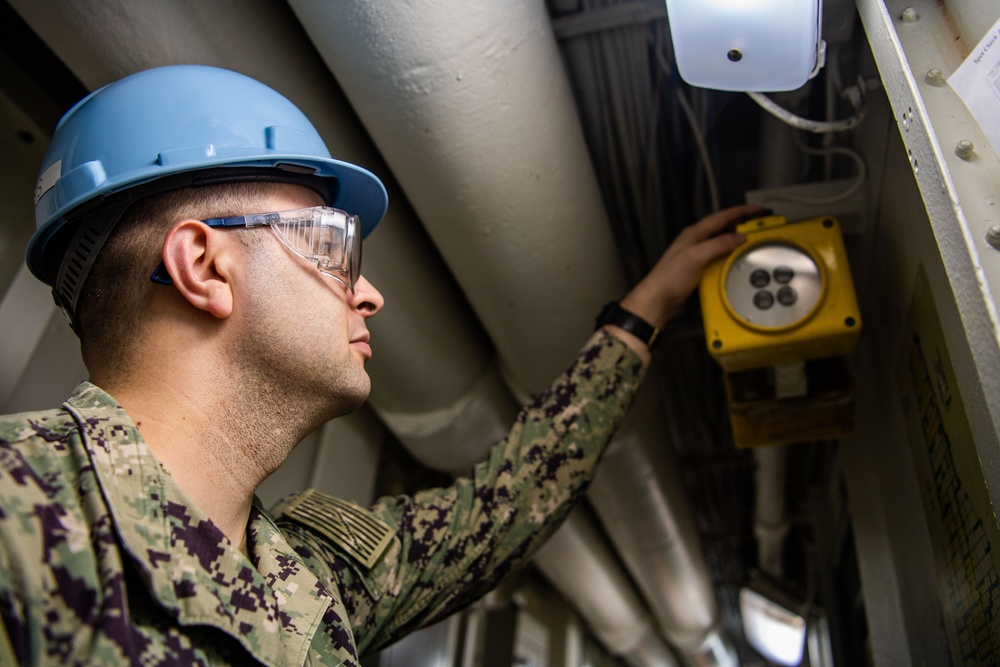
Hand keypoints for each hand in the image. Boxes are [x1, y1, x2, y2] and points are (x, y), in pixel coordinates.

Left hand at [607, 204, 759, 358]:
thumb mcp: (696, 257)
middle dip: (740, 225)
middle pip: (721, 228)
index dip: (739, 212)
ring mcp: (696, 255)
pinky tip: (737, 261)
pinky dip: (729, 256)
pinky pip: (718, 257)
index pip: (720, 217)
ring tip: (752, 241)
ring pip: (721, 243)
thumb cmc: (672, 277)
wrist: (658, 300)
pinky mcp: (698, 268)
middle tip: (758, 226)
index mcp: (694, 234)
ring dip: (736, 241)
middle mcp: (695, 241)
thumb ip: (718, 245)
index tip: (756, 210)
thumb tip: (740, 237)